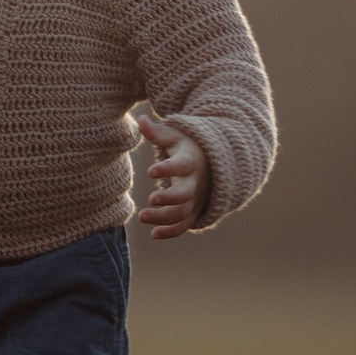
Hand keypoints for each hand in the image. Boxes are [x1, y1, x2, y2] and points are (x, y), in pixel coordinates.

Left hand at [135, 112, 208, 239]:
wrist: (214, 162)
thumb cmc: (189, 145)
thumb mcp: (176, 135)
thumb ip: (157, 132)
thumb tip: (141, 120)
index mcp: (191, 161)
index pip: (181, 165)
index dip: (167, 169)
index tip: (151, 170)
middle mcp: (196, 182)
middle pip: (186, 194)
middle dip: (169, 199)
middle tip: (150, 199)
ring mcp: (197, 199)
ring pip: (183, 213)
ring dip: (164, 218)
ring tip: (142, 216)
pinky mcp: (195, 211)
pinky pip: (185, 225)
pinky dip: (171, 231)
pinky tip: (153, 234)